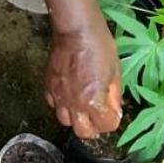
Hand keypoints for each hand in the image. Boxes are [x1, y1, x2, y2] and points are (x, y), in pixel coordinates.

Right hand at [46, 23, 121, 138]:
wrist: (75, 30)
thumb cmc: (100, 47)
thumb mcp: (115, 72)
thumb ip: (114, 95)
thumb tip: (115, 109)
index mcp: (94, 101)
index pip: (106, 126)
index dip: (113, 120)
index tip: (114, 111)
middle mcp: (75, 104)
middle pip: (83, 132)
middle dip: (94, 126)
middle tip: (98, 114)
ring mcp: (59, 96)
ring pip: (65, 121)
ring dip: (76, 117)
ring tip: (82, 105)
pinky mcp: (49, 85)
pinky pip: (53, 104)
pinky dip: (61, 104)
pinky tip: (68, 94)